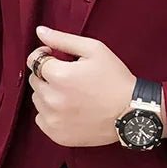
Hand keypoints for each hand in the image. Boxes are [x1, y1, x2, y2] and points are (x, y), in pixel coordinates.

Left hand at [26, 26, 133, 146]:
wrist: (132, 113)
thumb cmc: (115, 78)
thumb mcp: (94, 50)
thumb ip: (63, 40)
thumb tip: (39, 31)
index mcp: (60, 76)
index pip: (34, 61)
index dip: (44, 56)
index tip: (55, 57)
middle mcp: (52, 99)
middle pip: (35, 81)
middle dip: (47, 75)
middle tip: (69, 76)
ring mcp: (54, 120)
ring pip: (37, 100)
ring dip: (48, 94)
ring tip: (71, 93)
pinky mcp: (57, 135)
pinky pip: (41, 119)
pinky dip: (50, 113)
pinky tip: (69, 109)